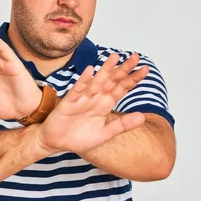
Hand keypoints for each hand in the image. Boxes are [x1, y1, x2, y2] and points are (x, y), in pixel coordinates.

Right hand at [34, 53, 148, 154]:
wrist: (56, 142)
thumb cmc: (79, 138)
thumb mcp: (105, 134)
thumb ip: (122, 125)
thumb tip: (143, 117)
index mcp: (105, 104)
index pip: (122, 89)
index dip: (133, 79)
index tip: (145, 69)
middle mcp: (96, 98)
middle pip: (112, 81)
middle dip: (123, 69)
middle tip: (135, 57)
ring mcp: (82, 98)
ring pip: (97, 82)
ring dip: (105, 70)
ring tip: (115, 57)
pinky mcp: (69, 102)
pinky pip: (78, 90)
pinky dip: (83, 81)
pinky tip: (90, 71)